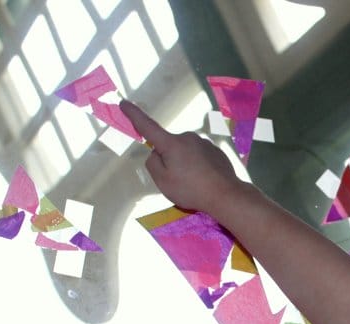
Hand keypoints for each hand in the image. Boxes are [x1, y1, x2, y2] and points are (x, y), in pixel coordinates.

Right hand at [120, 100, 241, 212]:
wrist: (226, 194)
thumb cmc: (191, 189)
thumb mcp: (163, 181)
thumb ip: (153, 164)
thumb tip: (157, 153)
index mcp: (172, 143)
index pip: (147, 127)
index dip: (134, 116)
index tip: (124, 103)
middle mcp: (188, 137)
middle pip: (170, 146)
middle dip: (170, 160)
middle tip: (179, 181)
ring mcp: (204, 143)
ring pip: (186, 152)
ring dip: (186, 164)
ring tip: (195, 183)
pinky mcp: (216, 151)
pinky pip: (200, 157)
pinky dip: (199, 167)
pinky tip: (206, 180)